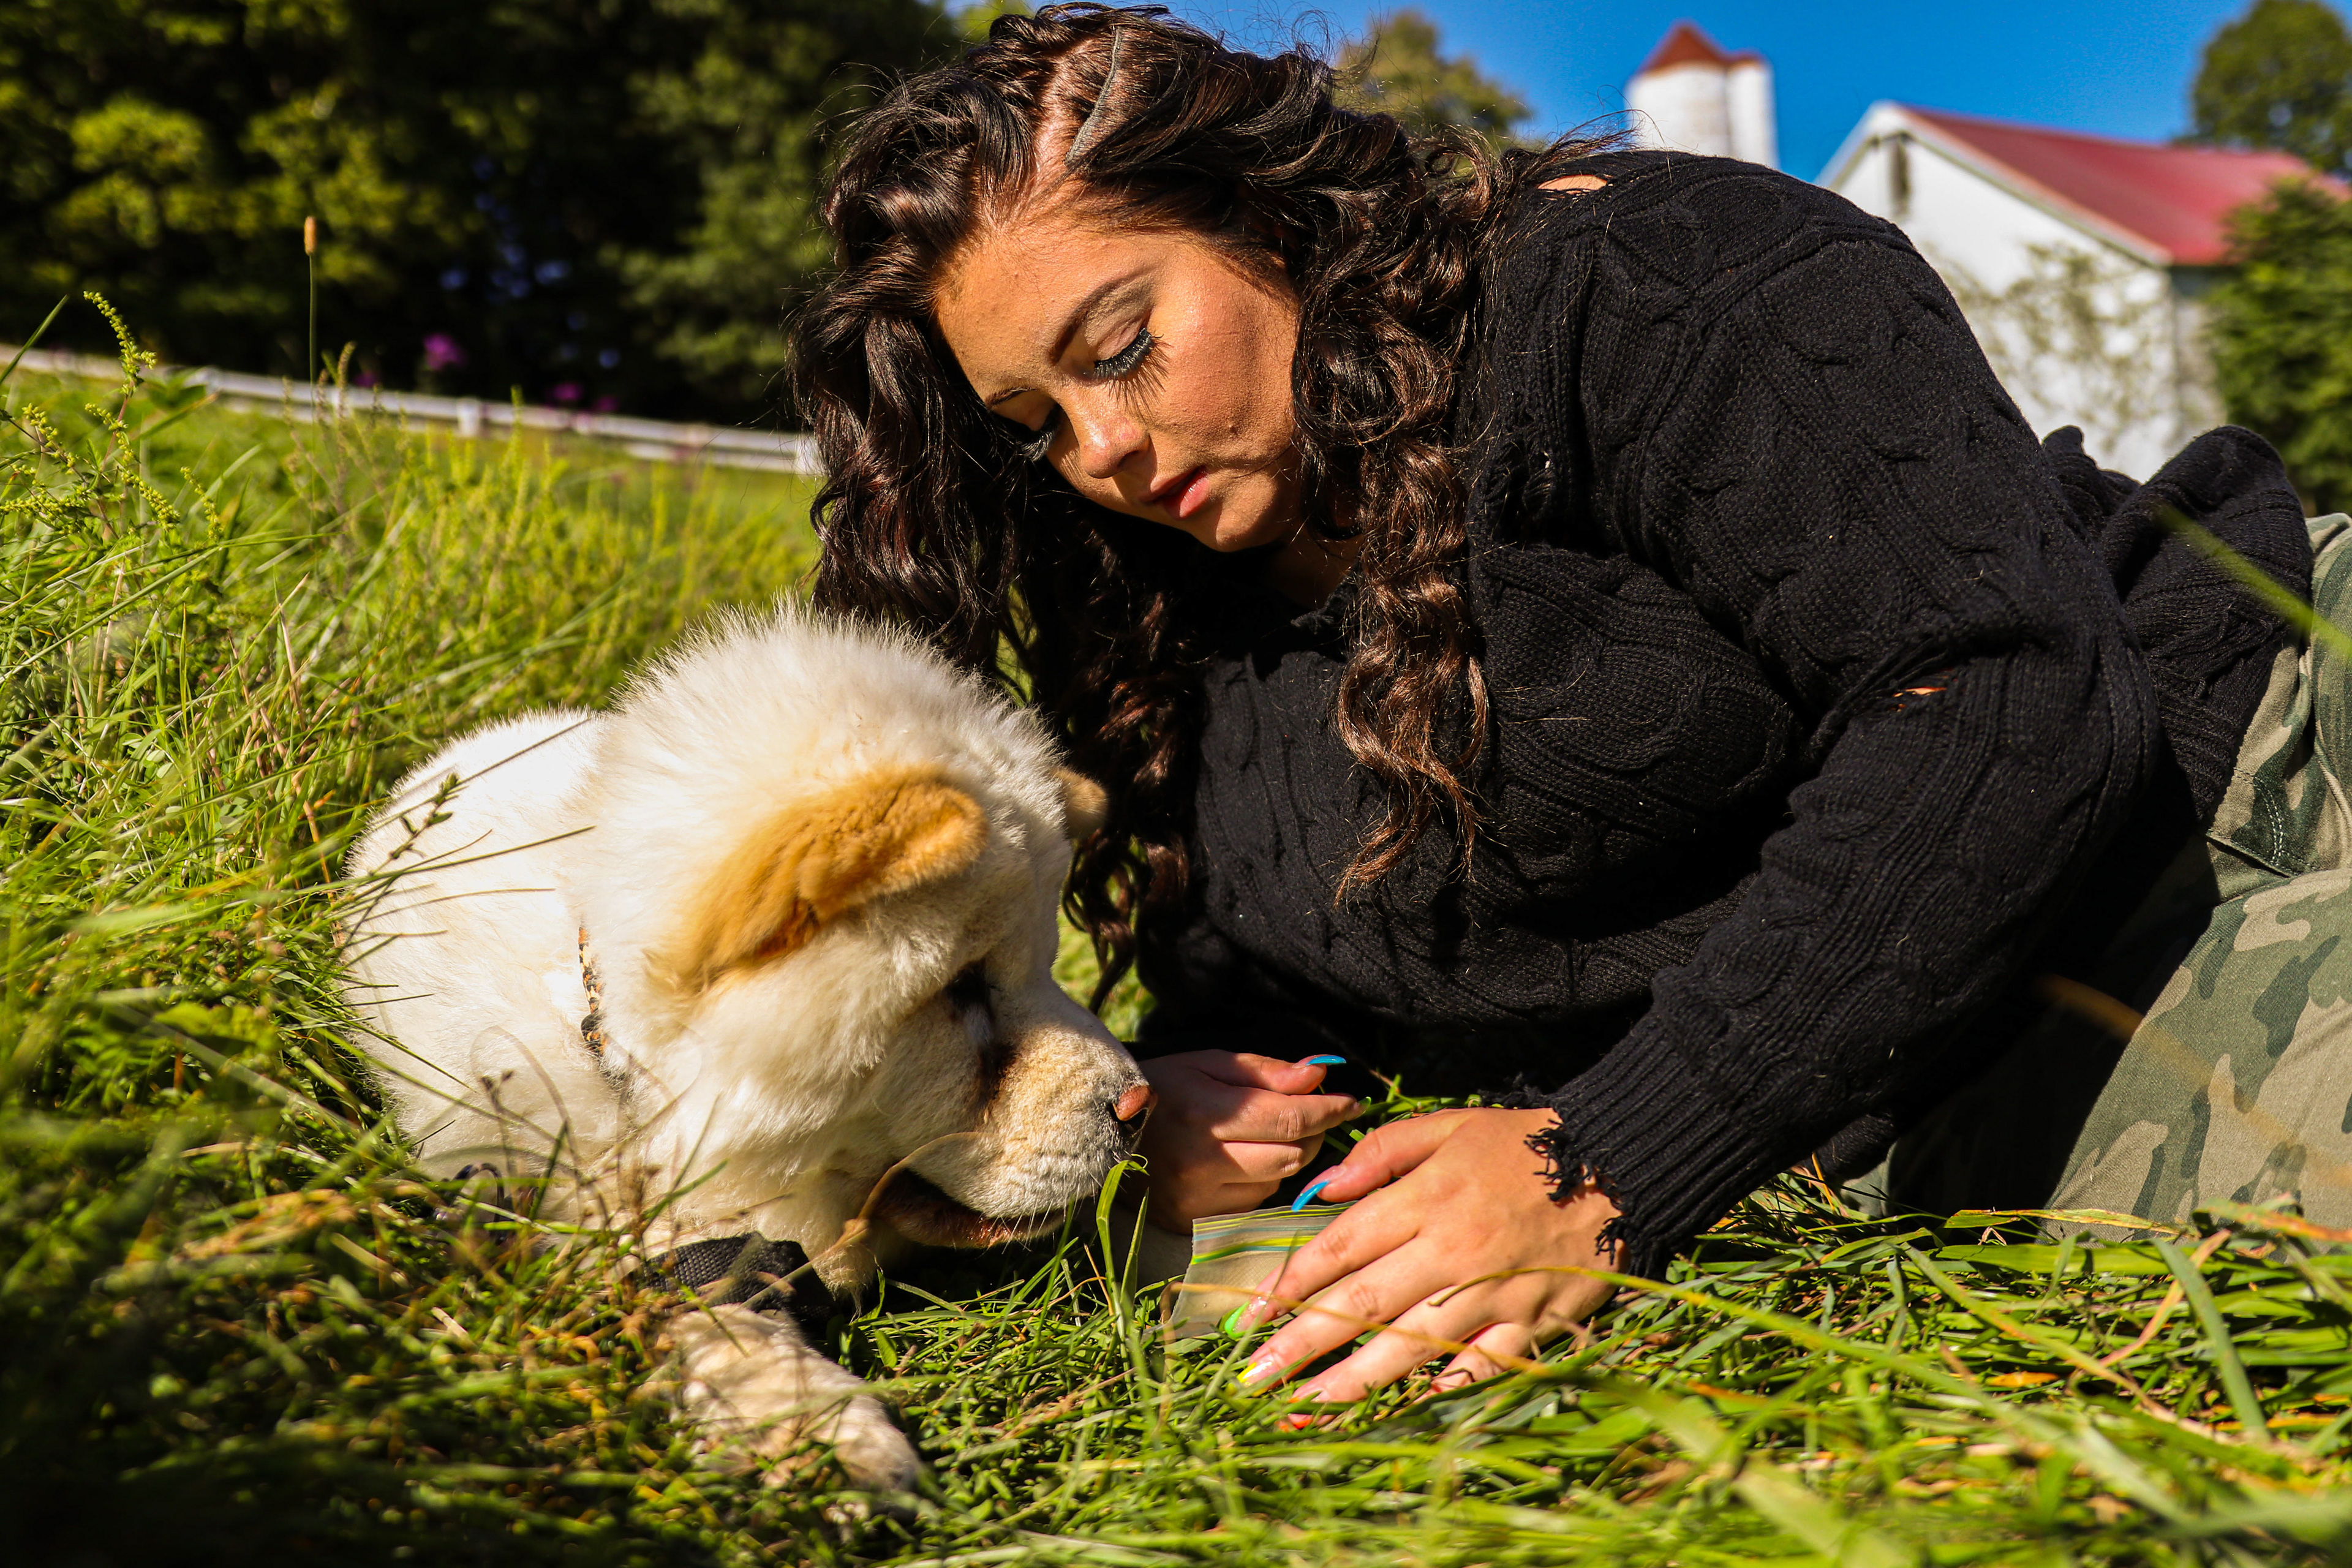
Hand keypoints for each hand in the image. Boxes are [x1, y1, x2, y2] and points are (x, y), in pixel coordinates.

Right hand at [1136, 1051, 1360, 1229]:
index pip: (1289, 1119)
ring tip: (1270, 1135)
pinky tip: (1243, 1162)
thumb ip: (1264, 1072)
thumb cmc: (1161, 1088)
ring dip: (1288, 1158)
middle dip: (1313, 1134)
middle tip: (1313, 1115)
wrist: (1099, 1132)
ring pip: (1276, 1181)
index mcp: (1205, 1114)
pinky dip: (1261, 1181)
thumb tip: (1317, 1078)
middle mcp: (1202, 1162)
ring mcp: (1196, 1198)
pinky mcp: (1193, 1220)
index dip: (1328, 1110)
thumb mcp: (1208, 1064)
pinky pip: (1252, 1203)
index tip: (1352, 1102)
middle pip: (1292, 1156)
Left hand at [1232, 1107, 1621, 1401]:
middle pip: (1362, 1303)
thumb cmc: (1522, 1145)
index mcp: (1425, 1198)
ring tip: (1303, 1408)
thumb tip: (1321, 1187)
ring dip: (1351, 1381)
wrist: (1618, 1163)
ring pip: (1410, 1345)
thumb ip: (1382, 1153)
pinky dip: (1442, 1391)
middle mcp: (1451, 1249)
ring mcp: (1492, 1292)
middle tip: (1250, 1378)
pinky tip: (1400, 1416)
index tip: (1249, 1315)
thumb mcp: (1449, 1126)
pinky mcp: (1532, 1322)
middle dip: (1301, 1344)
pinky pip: (1481, 1366)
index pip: (1340, 1246)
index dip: (1290, 1283)